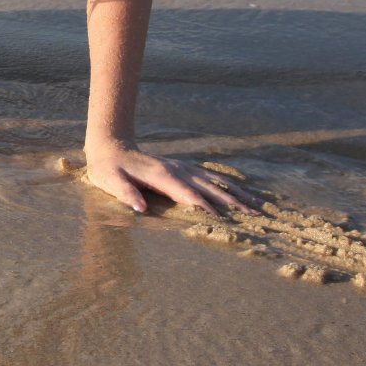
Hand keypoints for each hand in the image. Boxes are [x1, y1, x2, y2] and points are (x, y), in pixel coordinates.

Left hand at [82, 142, 252, 215]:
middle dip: (230, 201)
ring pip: (214, 180)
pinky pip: (209, 176)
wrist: (112, 147)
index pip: (186, 194)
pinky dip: (227, 184)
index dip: (203, 205)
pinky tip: (241, 191)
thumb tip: (141, 208)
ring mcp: (182, 168)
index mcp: (161, 176)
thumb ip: (125, 193)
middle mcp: (176, 170)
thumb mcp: (110, 181)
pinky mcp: (183, 168)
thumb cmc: (109, 169)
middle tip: (252, 215)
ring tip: (256, 206)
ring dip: (235, 193)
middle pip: (208, 187)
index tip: (220, 219)